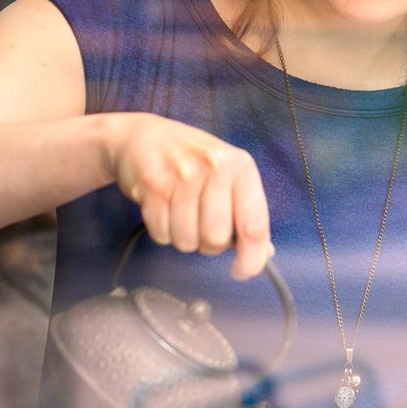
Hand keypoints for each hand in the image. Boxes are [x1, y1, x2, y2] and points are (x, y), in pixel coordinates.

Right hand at [102, 113, 272, 278]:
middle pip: (216, 239)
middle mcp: (214, 168)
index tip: (243, 270)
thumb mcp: (228, 174)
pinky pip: (161, 234)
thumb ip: (246, 211)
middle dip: (208, 243)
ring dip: (183, 237)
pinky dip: (162, 231)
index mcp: (241, 166)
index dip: (251, 258)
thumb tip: (263, 252)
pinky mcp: (152, 186)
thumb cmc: (191, 159)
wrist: (144, 136)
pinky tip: (163, 208)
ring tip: (180, 213)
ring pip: (187, 241)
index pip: (254, 225)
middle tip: (201, 224)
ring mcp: (181, 176)